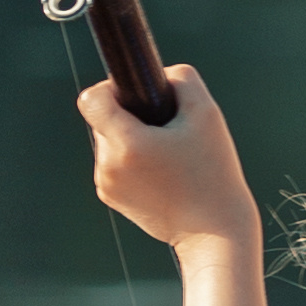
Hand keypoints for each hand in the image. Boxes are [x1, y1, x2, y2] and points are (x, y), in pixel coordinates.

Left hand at [78, 65, 259, 257]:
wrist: (213, 232)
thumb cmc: (213, 172)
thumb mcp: (207, 114)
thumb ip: (181, 79)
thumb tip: (159, 74)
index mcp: (127, 144)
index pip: (92, 100)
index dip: (110, 89)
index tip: (134, 95)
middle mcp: (108, 166)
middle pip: (102, 120)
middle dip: (129, 118)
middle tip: (164, 131)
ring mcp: (106, 185)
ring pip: (108, 142)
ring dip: (130, 140)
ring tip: (166, 155)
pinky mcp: (111, 198)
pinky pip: (113, 165)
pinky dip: (131, 162)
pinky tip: (161, 173)